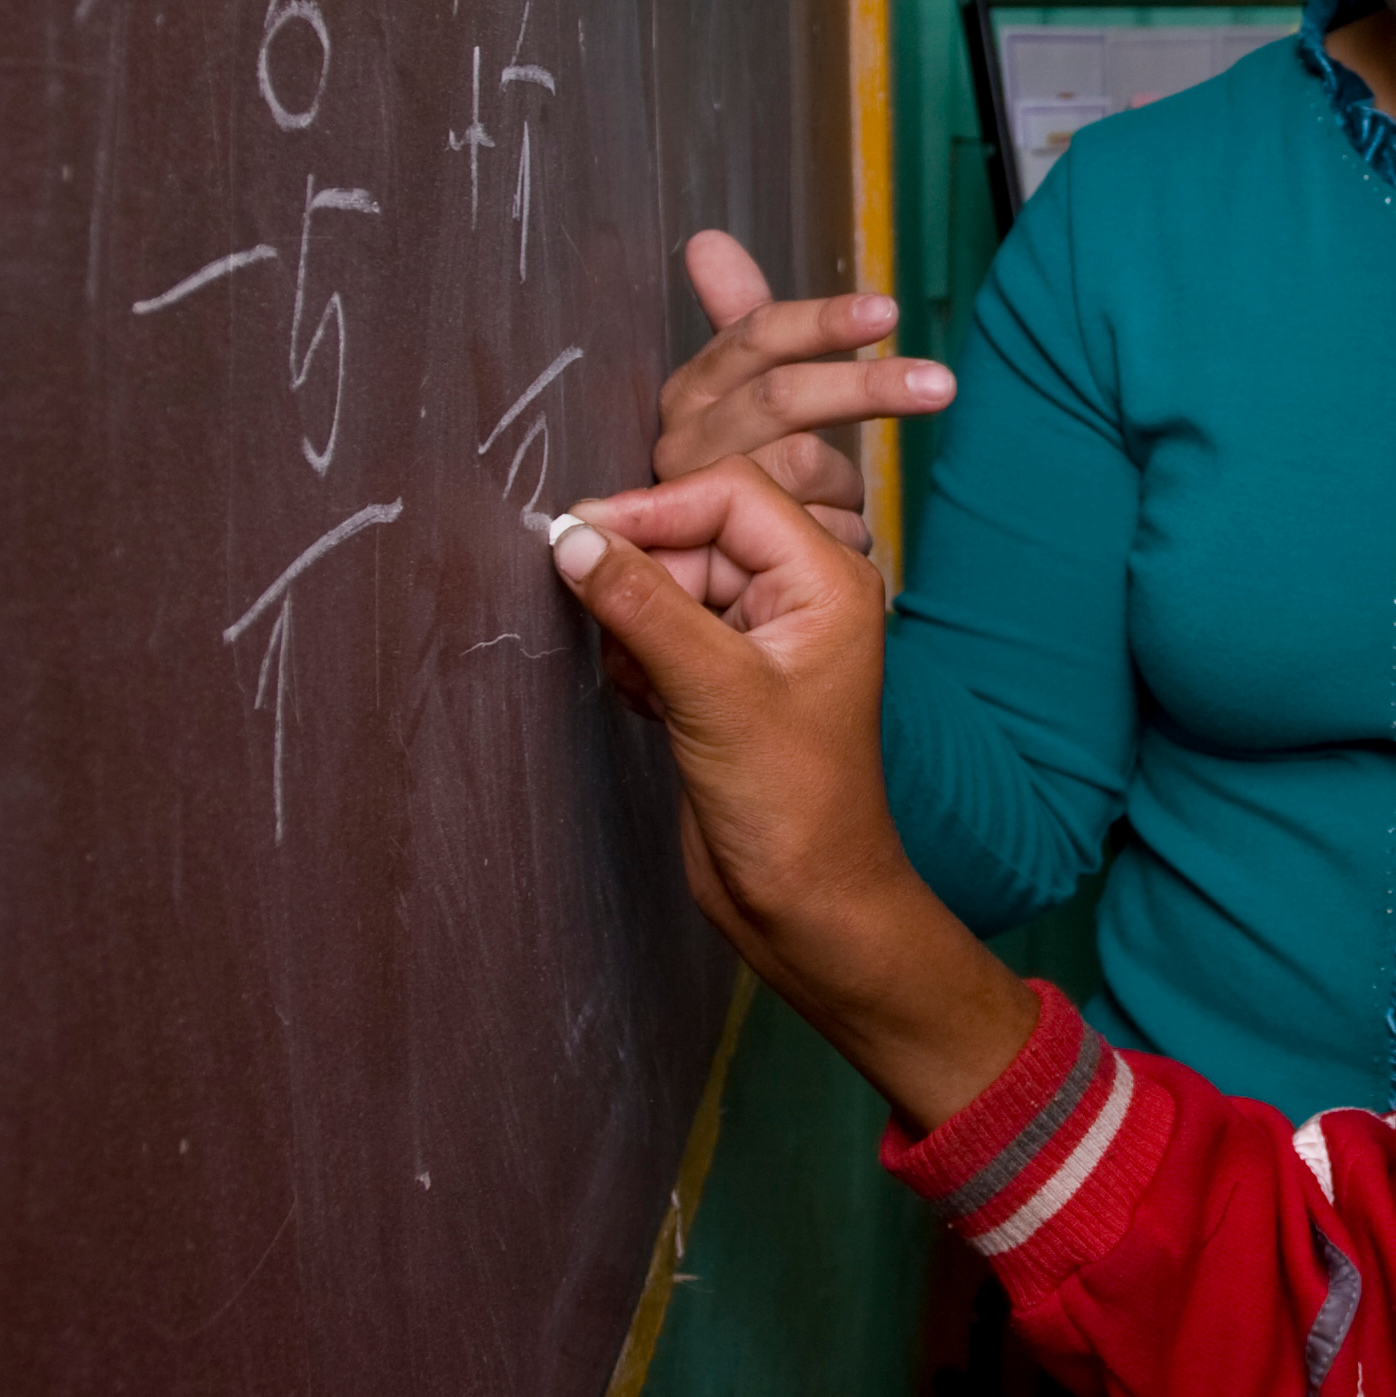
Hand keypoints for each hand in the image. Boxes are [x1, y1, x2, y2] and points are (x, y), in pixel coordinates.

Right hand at [549, 463, 1033, 1131]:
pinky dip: (636, 655)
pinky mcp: (722, 677)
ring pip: (668, 583)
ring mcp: (758, 636)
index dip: (649, 510)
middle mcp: (797, 594)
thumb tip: (571, 538)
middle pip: (693, 534)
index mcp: (824, 576)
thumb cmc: (790, 802)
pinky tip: (644, 703)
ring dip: (632, 622)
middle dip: (639, 575)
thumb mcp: (712, 692)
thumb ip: (643, 605)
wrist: (806, 901)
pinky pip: (659, 629)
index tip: (573, 537)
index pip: (727, 495)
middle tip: (602, 625)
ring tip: (639, 681)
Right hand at [654, 235, 956, 550]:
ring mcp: (697, 499)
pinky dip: (844, 532)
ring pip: (806, 465)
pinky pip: (819, 532)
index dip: (823, 322)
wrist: (682, 571)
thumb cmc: (729, 462)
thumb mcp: (732, 387)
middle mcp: (684, 438)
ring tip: (843, 501)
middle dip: (869, 387)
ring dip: (844, 485)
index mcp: (693, 388)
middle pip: (786, 398)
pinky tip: (836, 537)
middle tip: (943, 384)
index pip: (757, 336)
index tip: (889, 311)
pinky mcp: (721, 563)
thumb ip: (734, 316)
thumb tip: (708, 239)